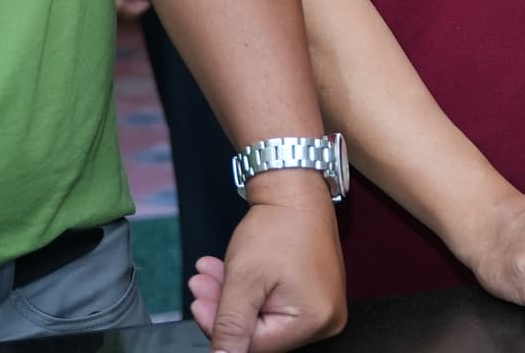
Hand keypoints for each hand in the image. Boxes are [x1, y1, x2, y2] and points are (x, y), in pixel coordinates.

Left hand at [188, 174, 345, 351]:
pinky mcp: (313, 294)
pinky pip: (273, 302)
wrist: (296, 188)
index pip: (254, 344)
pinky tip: (228, 272)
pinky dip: (248, 289)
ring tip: (210, 273)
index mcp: (314, 320)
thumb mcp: (244, 279)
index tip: (198, 302)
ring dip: (231, 296)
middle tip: (200, 284)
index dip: (219, 326)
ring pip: (261, 316)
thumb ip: (229, 326)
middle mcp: (325, 319)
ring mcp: (321, 306)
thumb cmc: (278, 226)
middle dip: (222, 308)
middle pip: (258, 331)